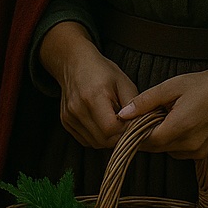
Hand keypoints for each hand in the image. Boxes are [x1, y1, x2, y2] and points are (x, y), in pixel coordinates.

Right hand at [40, 22, 138, 148]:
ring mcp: (69, 116)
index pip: (111, 128)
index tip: (133, 124)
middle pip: (103, 139)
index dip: (126, 130)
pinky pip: (86, 141)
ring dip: (109, 139)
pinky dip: (97, 138)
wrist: (74, 63)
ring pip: (95, 143)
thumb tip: (142, 126)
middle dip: (119, 137)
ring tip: (115, 124)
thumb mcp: (124, 83)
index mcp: (93, 96)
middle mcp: (78, 108)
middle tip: (127, 126)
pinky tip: (102, 124)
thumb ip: (134, 105)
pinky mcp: (65, 122)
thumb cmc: (102, 71)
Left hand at [116, 55, 207, 159]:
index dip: (133, 133)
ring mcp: (197, 151)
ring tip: (164, 116)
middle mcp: (189, 145)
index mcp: (179, 128)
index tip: (127, 122)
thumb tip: (123, 114)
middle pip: (155, 147)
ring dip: (159, 137)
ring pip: (166, 150)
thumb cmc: (205, 85)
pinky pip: (178, 151)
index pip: (145, 141)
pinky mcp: (203, 153)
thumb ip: (145, 102)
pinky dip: (172, 140)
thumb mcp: (171, 87)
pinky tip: (177, 123)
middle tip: (143, 116)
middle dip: (145, 134)